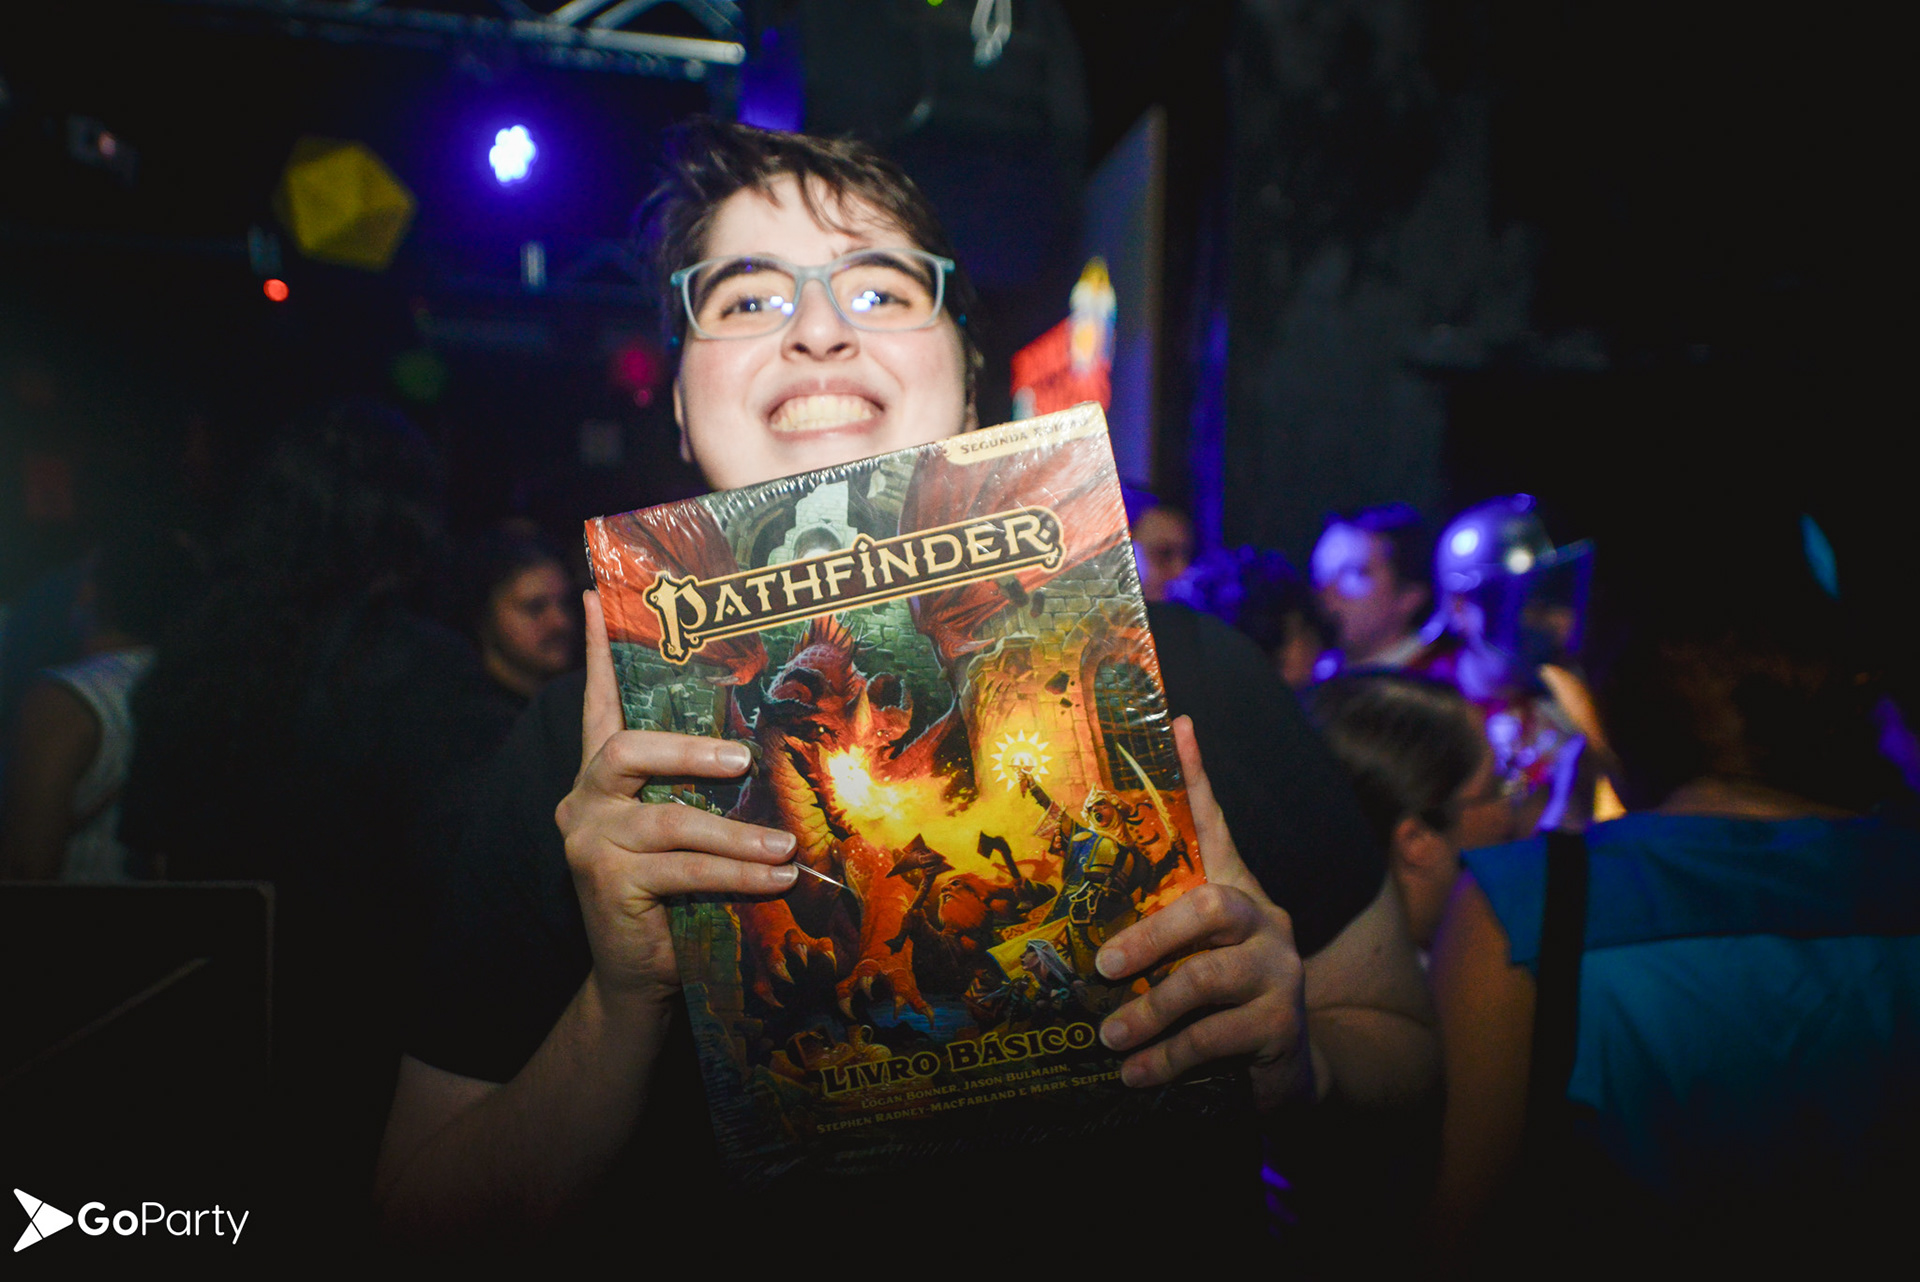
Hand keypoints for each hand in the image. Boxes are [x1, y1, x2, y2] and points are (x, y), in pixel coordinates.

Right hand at [555, 591, 798, 1001]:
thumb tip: (765, 749)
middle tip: (743, 758)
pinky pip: (687, 870)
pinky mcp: (608, 884)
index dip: (600, 652)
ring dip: (738, 832)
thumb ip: (698, 789)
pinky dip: (739, 874)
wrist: (637, 973)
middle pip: (626, 749)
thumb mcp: (682, 831)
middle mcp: (586, 799)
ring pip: (671, 820)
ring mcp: (592, 842)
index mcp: (601, 775)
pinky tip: (778, 878)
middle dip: (688, 749)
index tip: (596, 595)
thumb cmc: (672, 891)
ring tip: (787, 845)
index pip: (598, 704)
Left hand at [1092, 716, 1311, 1109]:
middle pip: (1210, 906)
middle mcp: (1265, 922)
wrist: (1289, 1070)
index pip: (1217, 826)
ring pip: (1207, 980)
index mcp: (1237, 894)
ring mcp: (1280, 973)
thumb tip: (1077, 916)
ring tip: (1109, 1037)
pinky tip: (1136, 1075)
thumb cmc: (1222, 1003)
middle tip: (1104, 967)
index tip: (1178, 722)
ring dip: (1150, 1012)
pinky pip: (1216, 1038)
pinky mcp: (1281, 1026)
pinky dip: (1168, 1059)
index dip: (1198, 777)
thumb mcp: (1191, 960)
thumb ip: (1155, 931)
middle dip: (1151, 936)